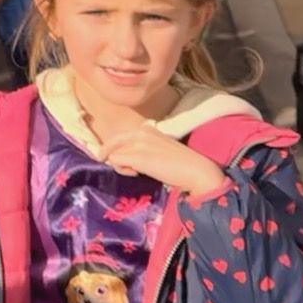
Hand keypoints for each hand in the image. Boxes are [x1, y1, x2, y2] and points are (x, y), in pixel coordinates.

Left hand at [95, 124, 225, 195]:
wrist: (196, 170)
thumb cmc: (182, 164)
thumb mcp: (160, 149)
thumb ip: (145, 148)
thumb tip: (130, 159)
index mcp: (147, 129)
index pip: (123, 136)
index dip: (117, 147)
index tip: (121, 158)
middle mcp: (141, 132)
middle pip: (112, 141)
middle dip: (107, 152)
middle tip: (109, 162)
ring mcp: (138, 143)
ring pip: (112, 152)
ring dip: (120, 164)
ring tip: (134, 172)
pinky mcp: (137, 156)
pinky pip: (115, 160)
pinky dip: (122, 169)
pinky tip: (135, 173)